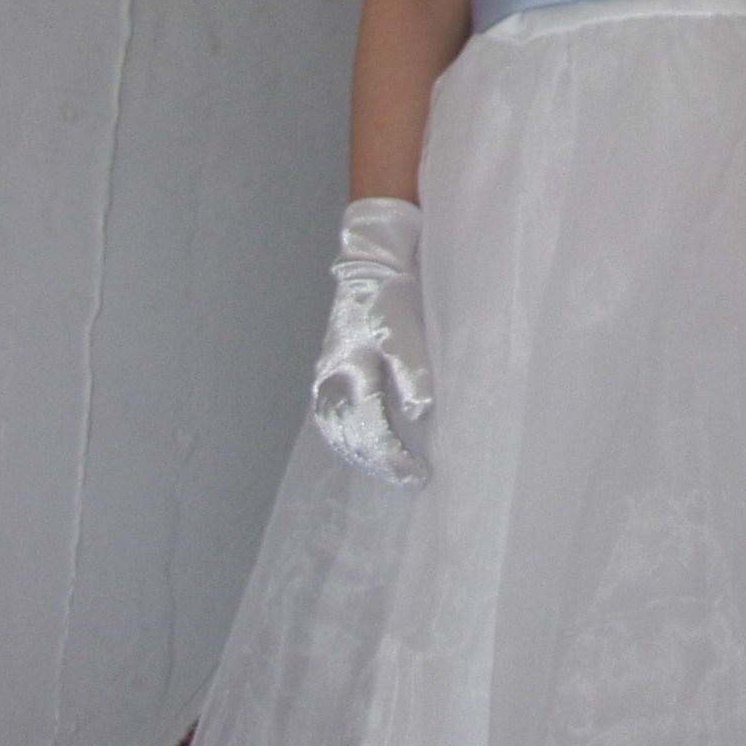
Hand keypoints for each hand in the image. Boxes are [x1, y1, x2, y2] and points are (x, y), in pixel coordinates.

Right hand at [312, 196, 432, 486]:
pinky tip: (364, 447)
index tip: (419, 475)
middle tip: (410, 480)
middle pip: (349, 438)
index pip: (369, 430)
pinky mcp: (330, 372)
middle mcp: (330, 381)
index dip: (393, 457)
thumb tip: (418, 415)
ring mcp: (326, 377)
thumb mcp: (405, 332)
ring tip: (389, 470)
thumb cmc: (391, 296)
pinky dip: (349, 439)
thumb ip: (412, 373)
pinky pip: (333, 419)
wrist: (370, 265)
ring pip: (337, 432)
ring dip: (361, 456)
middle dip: (379, 463)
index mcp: (348, 373)